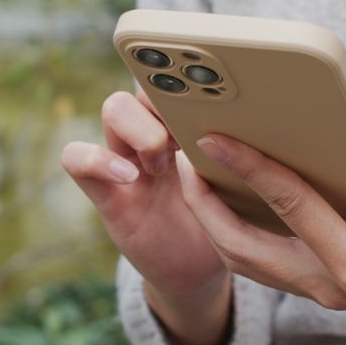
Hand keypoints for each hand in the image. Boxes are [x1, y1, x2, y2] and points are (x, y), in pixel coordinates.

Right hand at [61, 91, 230, 344]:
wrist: (201, 270)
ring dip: (141, 128)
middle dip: (166, 99)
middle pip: (146, 83)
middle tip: (189, 134)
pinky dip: (96, 159)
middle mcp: (156, 133)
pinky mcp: (106, 193)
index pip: (181, 78)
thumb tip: (268, 118)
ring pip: (114, 108)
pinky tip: (130, 177)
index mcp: (191, 124)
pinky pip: (76, 158)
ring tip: (163, 162)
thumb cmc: (229, 221)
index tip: (211, 91)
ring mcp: (127, 160)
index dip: (189, 74)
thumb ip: (246, 152)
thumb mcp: (246, 182)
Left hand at [180, 114, 345, 344]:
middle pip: (243, 249)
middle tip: (179, 157)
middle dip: (203, 205)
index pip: (288, 207)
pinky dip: (239, 230)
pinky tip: (231, 196)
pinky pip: (264, 261)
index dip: (248, 167)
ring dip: (214, 221)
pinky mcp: (324, 282)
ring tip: (194, 173)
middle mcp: (329, 284)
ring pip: (247, 260)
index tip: (212, 137)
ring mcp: (323, 288)